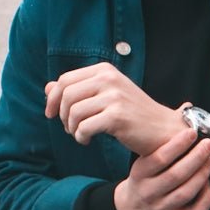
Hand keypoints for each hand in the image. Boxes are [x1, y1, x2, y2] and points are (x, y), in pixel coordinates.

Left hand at [44, 62, 185, 154]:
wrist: (162, 129)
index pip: (64, 80)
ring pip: (74, 112)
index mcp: (105, 70)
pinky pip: (84, 127)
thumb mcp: (104, 96)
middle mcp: (109, 78)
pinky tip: (87, 140)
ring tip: (80, 134)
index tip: (52, 115)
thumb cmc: (132, 114)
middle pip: (66, 95)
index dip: (53, 99)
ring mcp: (114, 96)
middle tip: (70, 128)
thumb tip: (47, 87)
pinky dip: (81, 137)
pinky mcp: (117, 116)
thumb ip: (77, 89)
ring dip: (72, 128)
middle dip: (62, 115)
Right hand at [114, 128, 209, 209]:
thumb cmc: (143, 179)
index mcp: (139, 175)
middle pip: (176, 176)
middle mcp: (148, 194)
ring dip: (202, 175)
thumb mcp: (143, 161)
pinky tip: (208, 183)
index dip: (178, 145)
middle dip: (196, 158)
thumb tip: (187, 108)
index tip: (193, 132)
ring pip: (186, 193)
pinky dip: (206, 196)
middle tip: (209, 144)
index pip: (159, 159)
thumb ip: (161, 142)